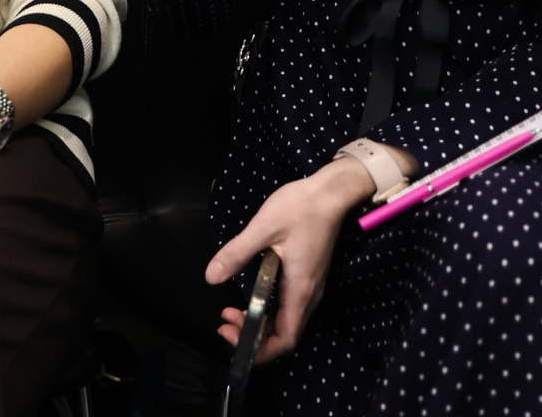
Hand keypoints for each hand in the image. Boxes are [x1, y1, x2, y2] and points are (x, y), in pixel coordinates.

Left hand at [206, 156, 373, 362]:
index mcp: (300, 289)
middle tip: (224, 322)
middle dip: (253, 337)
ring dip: (259, 324)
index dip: (260, 348)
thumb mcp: (262, 228)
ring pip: (286, 321)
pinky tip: (249, 298)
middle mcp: (309, 294)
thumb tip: (211, 277)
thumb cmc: (300, 208)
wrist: (331, 192)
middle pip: (284, 335)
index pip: (286, 339)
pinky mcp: (308, 276)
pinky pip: (288, 306)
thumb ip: (237, 253)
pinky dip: (267, 310)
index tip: (232, 334)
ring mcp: (311, 286)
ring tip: (230, 312)